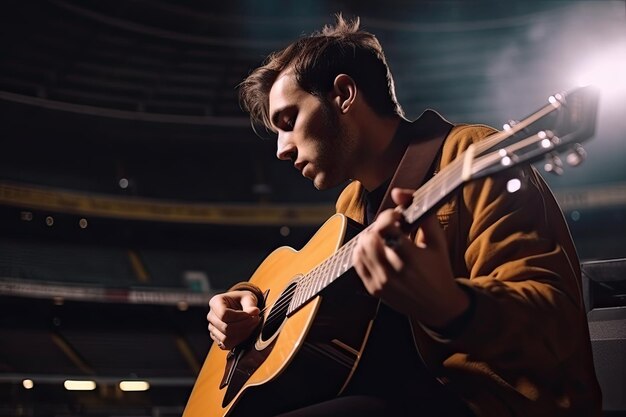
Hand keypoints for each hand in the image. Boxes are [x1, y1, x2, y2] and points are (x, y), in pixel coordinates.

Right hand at [207, 290, 260, 349]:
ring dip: (242, 334)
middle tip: (256, 320)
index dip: (239, 317)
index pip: (224, 314)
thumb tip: (255, 312)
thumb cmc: (242, 300)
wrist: (239, 306)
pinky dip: (238, 341)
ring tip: (252, 326)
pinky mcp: (216, 338)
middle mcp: (211, 316)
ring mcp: (212, 328)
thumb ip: (251, 304)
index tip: (251, 315)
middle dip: (244, 326)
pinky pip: (226, 344)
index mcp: (215, 302)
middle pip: (225, 327)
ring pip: (225, 338)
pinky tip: (246, 333)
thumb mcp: (248, 297)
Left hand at [352, 188, 468, 327]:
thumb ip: (419, 212)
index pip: (386, 228)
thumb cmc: (439, 267)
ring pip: (360, 249)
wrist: (438, 305)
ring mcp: (381, 282)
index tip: (396, 218)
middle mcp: (394, 272)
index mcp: (411, 258)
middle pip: (369, 238)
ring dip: (368, 238)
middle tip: (388, 228)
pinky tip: (374, 249)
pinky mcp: (373, 289)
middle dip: (377, 227)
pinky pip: (357, 263)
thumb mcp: (437, 239)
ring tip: (382, 238)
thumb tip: (397, 192)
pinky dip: (361, 251)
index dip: (388, 216)